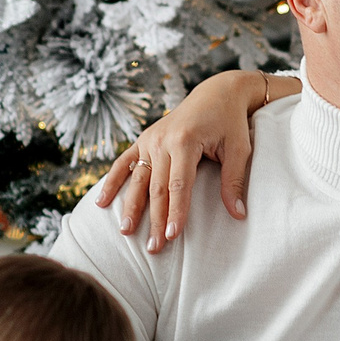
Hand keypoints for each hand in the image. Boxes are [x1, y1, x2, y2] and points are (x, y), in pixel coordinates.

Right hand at [95, 70, 294, 253]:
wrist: (216, 92)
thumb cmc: (230, 122)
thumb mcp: (238, 149)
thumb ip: (233, 182)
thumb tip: (238, 215)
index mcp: (185, 141)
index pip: (179, 185)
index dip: (176, 212)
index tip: (173, 236)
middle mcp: (162, 140)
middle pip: (156, 188)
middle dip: (155, 219)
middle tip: (153, 248)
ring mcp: (149, 139)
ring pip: (138, 180)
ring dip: (131, 207)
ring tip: (126, 232)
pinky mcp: (143, 139)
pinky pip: (124, 163)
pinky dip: (112, 182)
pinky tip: (101, 203)